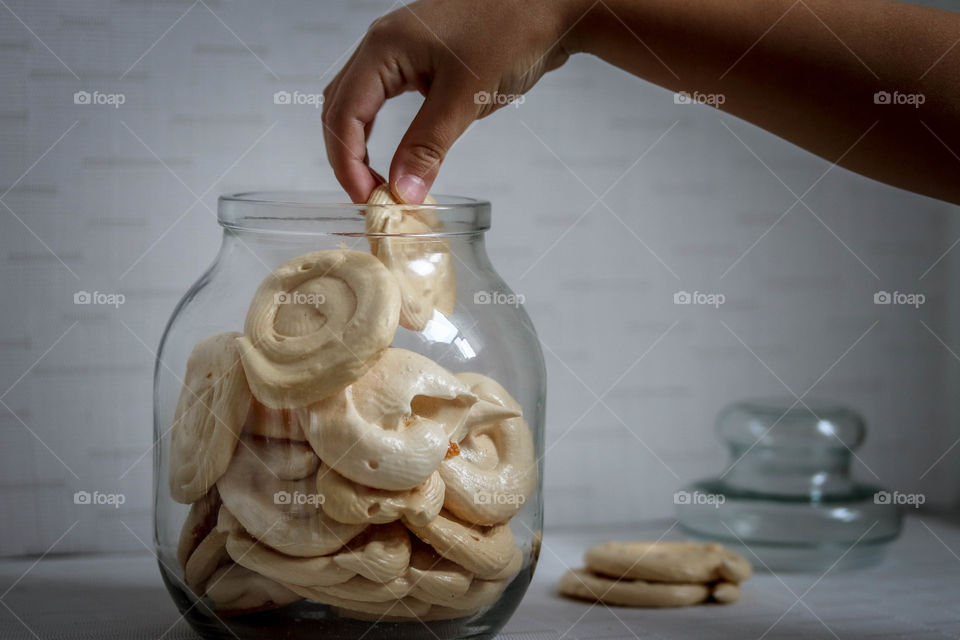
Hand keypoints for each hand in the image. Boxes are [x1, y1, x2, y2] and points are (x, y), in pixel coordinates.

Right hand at [321, 0, 578, 202]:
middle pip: (340, 108)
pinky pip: (381, 97)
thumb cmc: (513, 34)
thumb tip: (401, 192)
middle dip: (347, 157)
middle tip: (369, 198)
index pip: (344, 113)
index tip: (367, 200)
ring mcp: (399, 49)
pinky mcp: (418, 58)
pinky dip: (378, 130)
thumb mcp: (465, 97)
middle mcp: (382, 44)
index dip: (348, 163)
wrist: (552, 8)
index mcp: (384, 46)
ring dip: (359, 145)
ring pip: (357, 103)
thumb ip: (427, 146)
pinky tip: (393, 154)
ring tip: (378, 184)